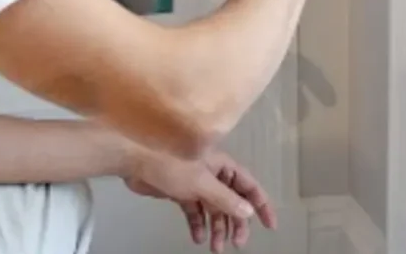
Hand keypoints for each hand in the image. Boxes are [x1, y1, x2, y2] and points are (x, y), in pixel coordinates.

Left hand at [124, 149, 276, 251]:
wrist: (135, 159)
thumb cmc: (170, 165)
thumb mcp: (202, 183)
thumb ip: (225, 199)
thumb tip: (248, 211)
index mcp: (223, 166)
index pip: (249, 186)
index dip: (261, 205)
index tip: (270, 225)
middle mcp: (213, 174)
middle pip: (232, 201)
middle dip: (236, 223)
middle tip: (237, 243)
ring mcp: (196, 183)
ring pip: (213, 209)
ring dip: (217, 228)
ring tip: (216, 248)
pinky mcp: (181, 191)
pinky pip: (195, 211)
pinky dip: (198, 224)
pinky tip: (197, 238)